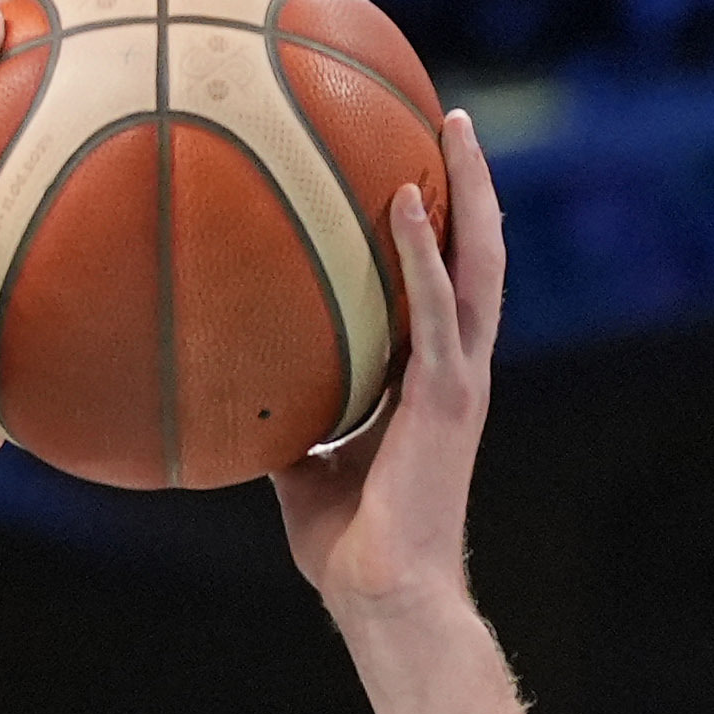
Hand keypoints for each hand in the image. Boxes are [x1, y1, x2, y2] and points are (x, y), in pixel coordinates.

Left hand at [269, 109, 504, 613]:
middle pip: (480, 256)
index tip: (424, 167)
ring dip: (469, 194)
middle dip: (472, 186)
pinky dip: (425, 254)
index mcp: (430, 381)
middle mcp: (457, 368)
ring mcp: (459, 380)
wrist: (382, 593)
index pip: (447, 286)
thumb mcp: (305, 470)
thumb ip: (286, 426)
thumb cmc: (347, 545)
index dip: (445, 228)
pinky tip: (406, 203)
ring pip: (479, 266)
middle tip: (456, 120)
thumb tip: (233, 399)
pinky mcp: (448, 398)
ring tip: (453, 129)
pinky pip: (437, 311)